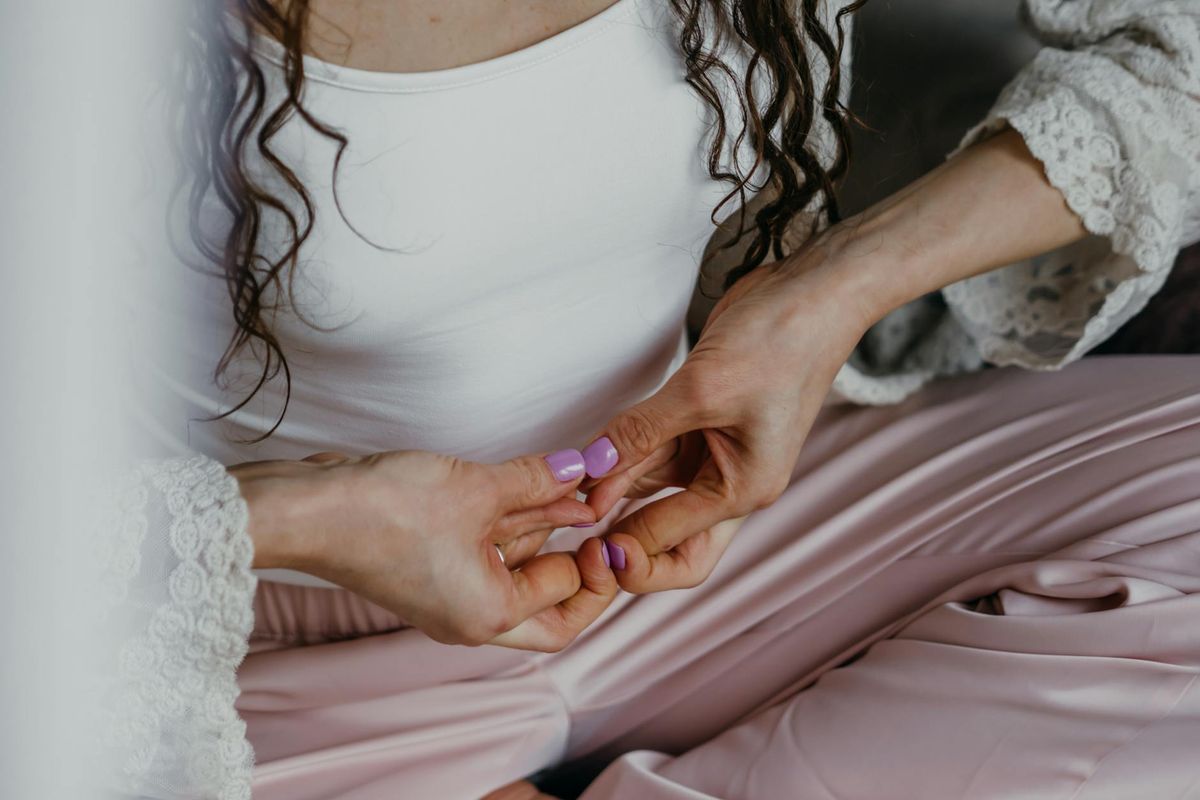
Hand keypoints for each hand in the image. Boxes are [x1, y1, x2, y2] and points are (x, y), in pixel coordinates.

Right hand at [230, 448, 617, 651]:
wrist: (309, 509)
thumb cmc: (384, 513)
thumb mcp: (478, 489)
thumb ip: (538, 482)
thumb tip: (582, 471)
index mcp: (489, 616)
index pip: (566, 606)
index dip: (594, 566)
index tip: (604, 526)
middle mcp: (470, 616)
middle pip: (547, 604)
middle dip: (575, 562)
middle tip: (598, 522)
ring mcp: (449, 592)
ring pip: (516, 569)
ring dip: (544, 530)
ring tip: (574, 489)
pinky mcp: (432, 564)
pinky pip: (488, 551)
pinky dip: (512, 523)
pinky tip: (533, 488)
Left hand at [581, 248, 871, 592]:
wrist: (810, 291)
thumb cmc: (780, 341)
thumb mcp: (702, 389)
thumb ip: (640, 431)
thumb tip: (590, 470)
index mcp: (746, 490)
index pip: (675, 543)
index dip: (624, 544)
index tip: (581, 531)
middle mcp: (733, 481)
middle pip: (671, 539)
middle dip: (625, 540)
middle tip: (577, 533)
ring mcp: (716, 454)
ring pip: (653, 489)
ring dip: (614, 488)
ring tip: (570, 484)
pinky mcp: (700, 423)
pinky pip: (654, 453)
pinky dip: (623, 455)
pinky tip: (590, 457)